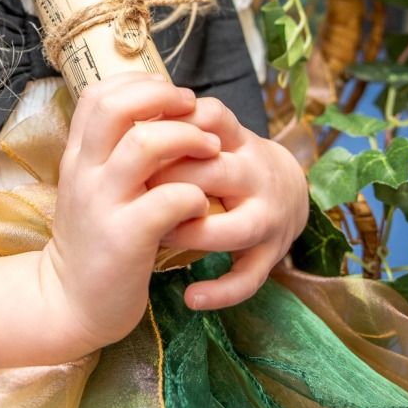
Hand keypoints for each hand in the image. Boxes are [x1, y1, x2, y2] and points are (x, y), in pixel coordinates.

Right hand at [40, 73, 222, 353]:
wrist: (71, 304)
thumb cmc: (94, 241)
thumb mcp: (91, 188)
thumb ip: (109, 154)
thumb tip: (150, 114)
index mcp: (78, 157)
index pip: (98, 94)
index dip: (139, 83)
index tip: (170, 94)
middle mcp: (85, 173)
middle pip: (116, 107)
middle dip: (163, 98)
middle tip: (194, 109)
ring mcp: (103, 204)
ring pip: (144, 144)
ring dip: (187, 138)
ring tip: (212, 149)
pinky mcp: (126, 239)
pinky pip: (168, 199)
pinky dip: (192, 193)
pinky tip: (199, 203)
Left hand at [148, 97, 308, 310]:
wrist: (289, 192)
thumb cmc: (229, 160)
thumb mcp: (213, 133)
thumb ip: (176, 121)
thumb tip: (118, 110)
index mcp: (238, 140)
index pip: (208, 120)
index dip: (166, 129)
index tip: (129, 139)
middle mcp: (256, 175)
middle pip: (213, 172)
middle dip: (167, 183)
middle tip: (129, 191)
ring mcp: (268, 217)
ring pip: (233, 229)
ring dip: (190, 235)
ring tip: (156, 238)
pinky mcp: (269, 256)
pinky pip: (248, 279)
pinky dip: (220, 292)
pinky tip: (191, 297)